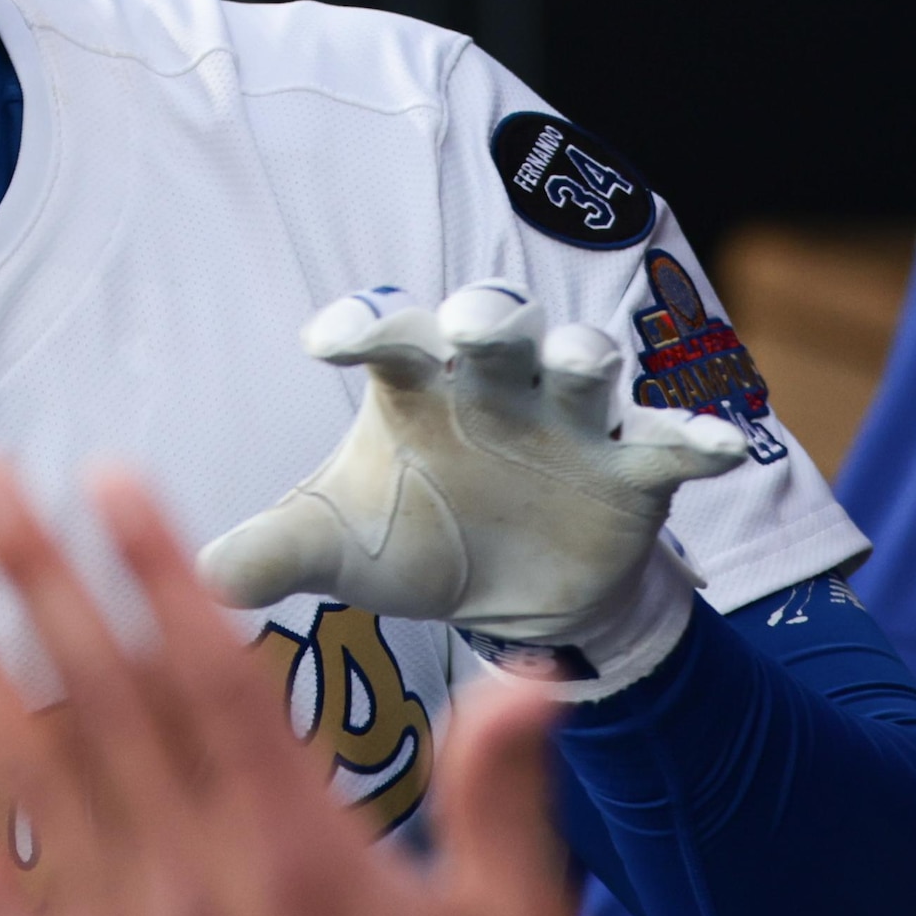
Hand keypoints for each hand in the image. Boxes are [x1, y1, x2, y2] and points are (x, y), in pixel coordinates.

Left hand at [199, 282, 747, 689]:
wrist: (510, 598)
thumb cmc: (414, 540)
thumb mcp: (339, 551)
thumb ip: (273, 554)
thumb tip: (198, 579)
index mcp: (417, 385)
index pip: (388, 336)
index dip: (363, 327)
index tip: (322, 342)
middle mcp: (497, 382)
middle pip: (497, 321)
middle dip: (488, 316)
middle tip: (470, 330)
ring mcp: (572, 420)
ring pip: (589, 360)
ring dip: (587, 358)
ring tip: (582, 367)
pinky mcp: (635, 470)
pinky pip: (671, 444)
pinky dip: (696, 440)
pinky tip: (717, 450)